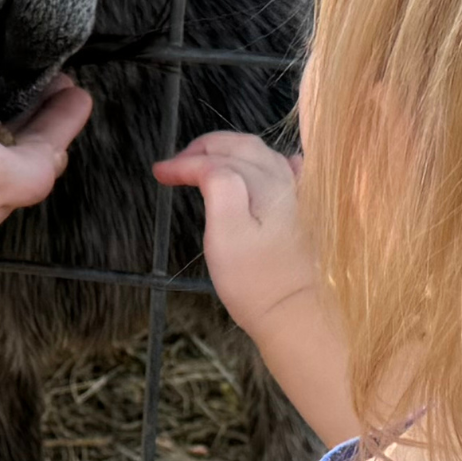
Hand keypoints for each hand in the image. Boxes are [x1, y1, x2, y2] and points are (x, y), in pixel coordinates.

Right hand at [150, 132, 321, 338]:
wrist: (294, 313)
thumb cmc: (253, 281)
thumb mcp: (225, 234)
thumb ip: (219, 188)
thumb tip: (207, 167)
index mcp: (263, 184)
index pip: (216, 160)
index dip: (184, 163)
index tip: (160, 173)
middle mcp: (284, 182)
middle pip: (241, 147)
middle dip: (204, 148)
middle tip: (176, 164)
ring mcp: (296, 195)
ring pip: (260, 155)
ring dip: (228, 151)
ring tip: (202, 162)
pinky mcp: (301, 211)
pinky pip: (284, 171)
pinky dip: (263, 162)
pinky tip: (259, 167)